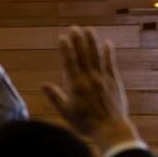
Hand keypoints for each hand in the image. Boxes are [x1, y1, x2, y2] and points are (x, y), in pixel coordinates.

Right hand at [43, 26, 138, 152]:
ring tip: (88, 29)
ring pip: (96, 56)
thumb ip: (55, 97)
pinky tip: (107, 43)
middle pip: (83, 55)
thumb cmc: (85, 123)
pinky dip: (109, 53)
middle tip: (74, 27)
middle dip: (78, 40)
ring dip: (92, 42)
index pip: (69, 62)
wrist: (110, 129)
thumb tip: (43, 84)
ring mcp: (103, 79)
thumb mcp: (66, 112)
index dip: (66, 49)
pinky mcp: (114, 82)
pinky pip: (110, 64)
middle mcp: (89, 78)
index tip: (63, 37)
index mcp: (76, 85)